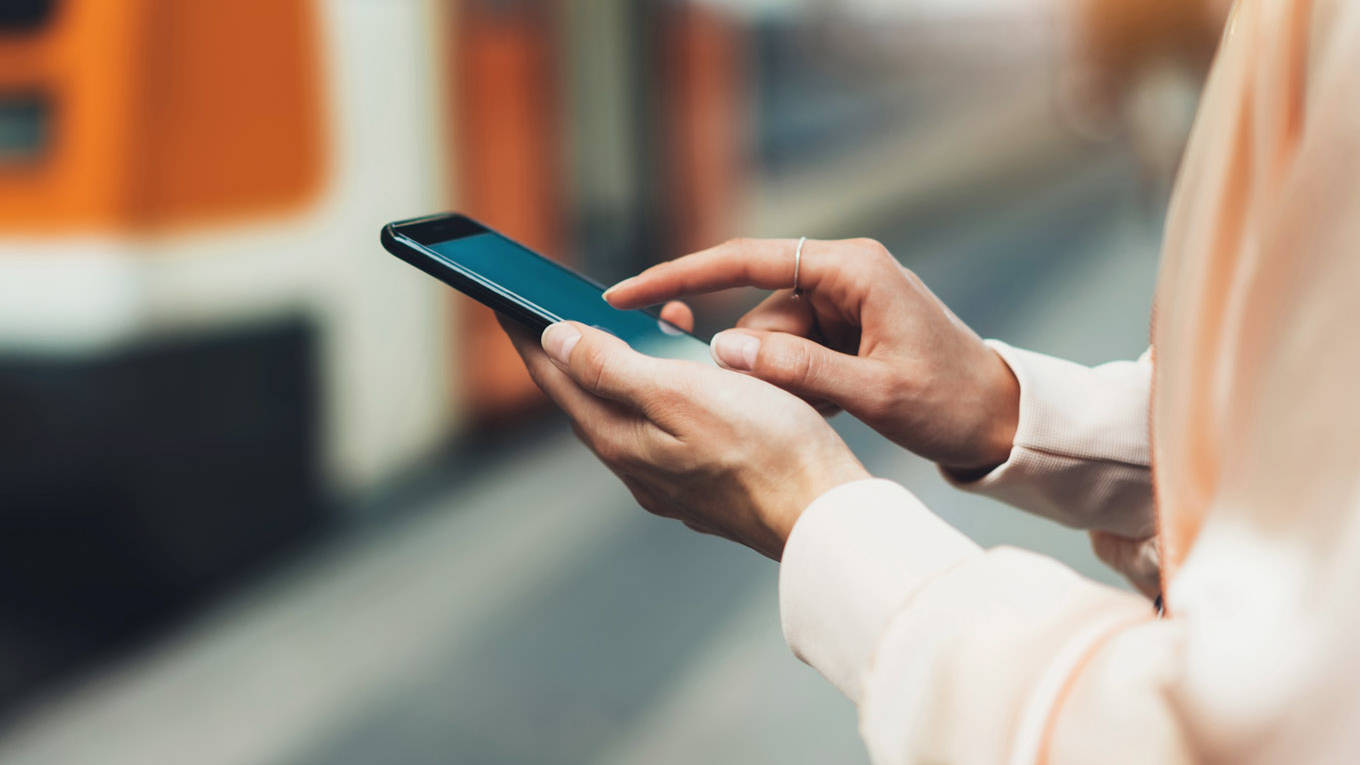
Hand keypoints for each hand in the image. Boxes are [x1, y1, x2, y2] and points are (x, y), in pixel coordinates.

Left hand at [498, 315, 868, 559]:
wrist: (826, 512)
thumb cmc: (766, 446)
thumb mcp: (681, 391)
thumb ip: (612, 367)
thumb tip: (555, 340)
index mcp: (621, 440)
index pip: (556, 378)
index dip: (528, 336)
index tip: (504, 301)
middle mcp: (636, 467)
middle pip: (588, 398)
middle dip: (577, 349)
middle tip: (567, 307)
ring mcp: (670, 482)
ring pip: (632, 414)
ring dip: (631, 366)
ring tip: (654, 325)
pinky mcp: (705, 486)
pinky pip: (668, 430)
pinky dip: (667, 392)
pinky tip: (696, 378)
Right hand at [605, 237, 1019, 473]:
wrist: (1000, 420)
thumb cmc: (951, 401)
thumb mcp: (876, 393)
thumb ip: (798, 371)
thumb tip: (723, 351)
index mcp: (851, 269)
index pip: (744, 261)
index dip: (679, 276)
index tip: (623, 294)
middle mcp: (841, 275)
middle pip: (756, 314)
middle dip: (756, 365)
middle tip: (796, 406)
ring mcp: (841, 304)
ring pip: (769, 342)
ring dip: (784, 384)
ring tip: (835, 411)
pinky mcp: (842, 331)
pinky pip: (791, 356)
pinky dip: (798, 387)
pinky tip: (836, 408)